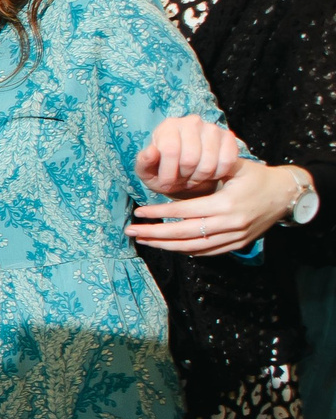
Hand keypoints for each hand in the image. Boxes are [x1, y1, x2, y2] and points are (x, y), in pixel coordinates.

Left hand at [129, 160, 299, 256]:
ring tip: (145, 240)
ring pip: (193, 247)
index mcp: (226, 204)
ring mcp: (234, 237)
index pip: (185, 212)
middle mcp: (229, 224)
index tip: (139, 212)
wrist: (286, 195)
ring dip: (166, 245)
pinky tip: (168, 246)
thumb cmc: (257, 177)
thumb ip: (206, 170)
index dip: (159, 213)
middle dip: (155, 233)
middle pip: (184, 234)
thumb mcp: (235, 167)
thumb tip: (174, 169)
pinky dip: (186, 250)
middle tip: (132, 231)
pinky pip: (207, 252)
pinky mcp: (237, 244)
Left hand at [135, 115, 244, 197]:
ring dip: (200, 177)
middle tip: (181, 179)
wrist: (185, 172)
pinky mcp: (228, 137)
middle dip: (184, 176)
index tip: (166, 183)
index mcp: (168, 126)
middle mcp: (191, 121)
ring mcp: (212, 128)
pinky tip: (208, 174)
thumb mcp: (147, 172)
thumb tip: (150, 152)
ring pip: (209, 162)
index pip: (170, 150)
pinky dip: (217, 174)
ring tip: (192, 177)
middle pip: (190, 158)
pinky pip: (227, 161)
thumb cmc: (163, 171)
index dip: (168, 172)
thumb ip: (144, 163)